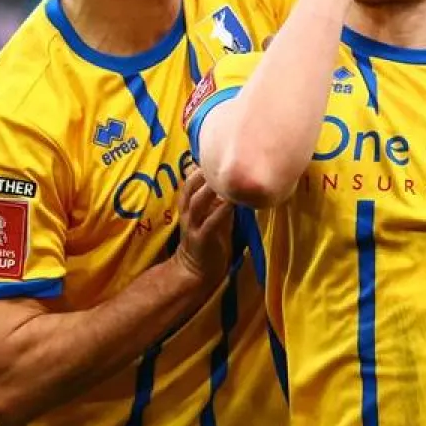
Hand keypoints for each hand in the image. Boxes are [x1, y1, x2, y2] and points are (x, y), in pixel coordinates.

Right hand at [173, 167, 235, 283]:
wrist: (196, 272)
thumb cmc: (210, 242)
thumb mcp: (216, 217)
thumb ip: (222, 201)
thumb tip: (237, 183)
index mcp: (190, 207)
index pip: (190, 182)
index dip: (200, 168)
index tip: (216, 153)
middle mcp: (189, 214)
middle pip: (189, 187)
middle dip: (201, 173)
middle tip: (219, 160)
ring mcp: (194, 226)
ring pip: (196, 202)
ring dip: (209, 188)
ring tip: (224, 176)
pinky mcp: (202, 239)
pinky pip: (210, 222)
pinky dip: (221, 211)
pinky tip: (232, 202)